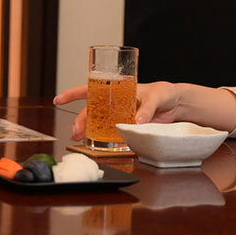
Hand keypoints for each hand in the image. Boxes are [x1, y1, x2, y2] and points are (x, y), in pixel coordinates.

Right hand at [53, 81, 182, 141]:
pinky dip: (104, 140)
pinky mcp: (127, 127)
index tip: (58, 99)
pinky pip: (112, 134)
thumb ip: (147, 108)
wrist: (177, 104)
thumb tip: (137, 121)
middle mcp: (115, 103)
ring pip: (98, 123)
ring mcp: (120, 116)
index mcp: (117, 89)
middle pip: (91, 110)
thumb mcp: (156, 96)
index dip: (73, 93)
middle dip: (80, 120)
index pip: (92, 89)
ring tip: (82, 139)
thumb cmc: (165, 93)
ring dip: (88, 131)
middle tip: (76, 132)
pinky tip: (99, 145)